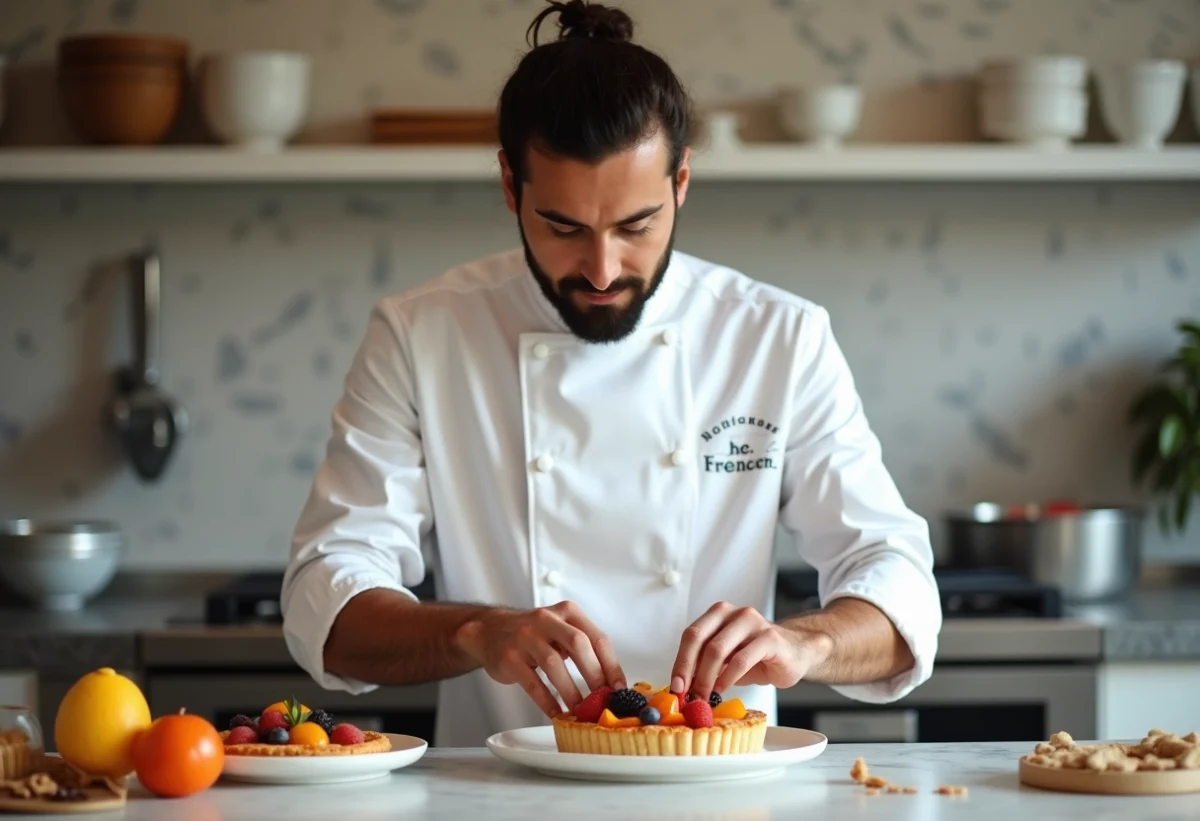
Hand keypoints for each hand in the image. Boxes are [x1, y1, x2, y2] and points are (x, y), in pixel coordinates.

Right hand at [455, 601, 625, 716]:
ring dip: (570, 691)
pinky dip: (546, 700)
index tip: (619, 687)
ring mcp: (525, 636)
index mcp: (567, 612)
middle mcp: (546, 619)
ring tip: (580, 710)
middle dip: (594, 675)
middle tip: (602, 699)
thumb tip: (610, 682)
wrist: (488, 630)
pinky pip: (532, 682)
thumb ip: (583, 648)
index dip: (611, 665)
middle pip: (578, 644)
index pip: (597, 637)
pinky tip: (556, 712)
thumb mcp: (560, 629)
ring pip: (554, 664)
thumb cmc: (532, 634)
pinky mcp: (509, 657)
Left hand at [670, 602, 831, 701]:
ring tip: (704, 697)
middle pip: (700, 639)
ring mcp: (752, 622)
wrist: (797, 653)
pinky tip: (723, 689)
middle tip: (686, 694)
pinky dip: (728, 677)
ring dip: (706, 678)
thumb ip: (704, 665)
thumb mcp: (726, 660)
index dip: (679, 662)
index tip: (675, 687)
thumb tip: (680, 686)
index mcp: (718, 614)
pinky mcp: (770, 638)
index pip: (691, 635)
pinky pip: (742, 659)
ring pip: (718, 649)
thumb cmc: (757, 657)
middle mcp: (733, 613)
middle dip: (688, 670)